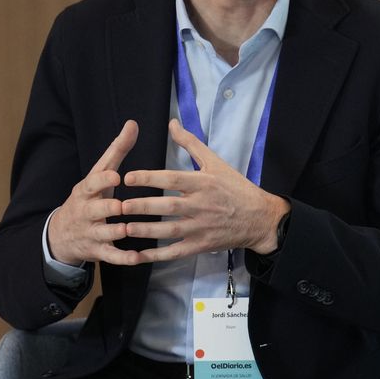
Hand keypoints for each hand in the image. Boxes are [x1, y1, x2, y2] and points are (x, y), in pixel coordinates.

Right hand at [46, 120, 140, 265]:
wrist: (62, 234)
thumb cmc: (90, 197)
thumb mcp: (99, 174)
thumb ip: (117, 151)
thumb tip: (133, 123)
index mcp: (87, 190)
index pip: (92, 183)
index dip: (102, 181)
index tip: (115, 176)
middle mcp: (86, 211)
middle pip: (95, 210)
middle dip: (107, 208)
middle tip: (120, 207)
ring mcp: (90, 232)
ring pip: (103, 233)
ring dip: (116, 232)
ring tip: (129, 230)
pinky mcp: (97, 251)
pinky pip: (110, 256)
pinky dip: (123, 258)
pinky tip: (138, 258)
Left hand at [120, 119, 290, 258]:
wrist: (259, 218)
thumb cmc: (236, 187)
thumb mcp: (216, 162)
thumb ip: (191, 144)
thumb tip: (171, 123)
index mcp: (203, 183)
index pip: (172, 179)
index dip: (149, 178)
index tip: (128, 177)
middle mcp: (201, 205)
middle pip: (167, 207)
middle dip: (142, 207)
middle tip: (119, 206)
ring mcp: (201, 227)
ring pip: (169, 231)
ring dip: (145, 231)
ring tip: (124, 228)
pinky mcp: (201, 245)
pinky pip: (175, 252)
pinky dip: (156, 255)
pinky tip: (137, 255)